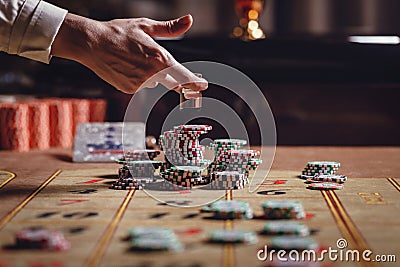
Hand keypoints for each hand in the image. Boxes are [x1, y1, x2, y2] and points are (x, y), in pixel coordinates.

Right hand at [52, 13, 207, 93]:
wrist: (91, 43)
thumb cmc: (118, 32)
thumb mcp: (146, 25)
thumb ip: (170, 28)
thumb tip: (188, 20)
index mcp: (159, 59)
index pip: (183, 76)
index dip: (195, 82)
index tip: (202, 85)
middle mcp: (151, 74)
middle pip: (174, 83)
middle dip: (182, 82)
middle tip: (190, 84)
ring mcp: (139, 84)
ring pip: (155, 81)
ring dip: (154, 74)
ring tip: (138, 58)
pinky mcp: (129, 89)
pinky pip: (141, 84)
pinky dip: (140, 77)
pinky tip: (129, 65)